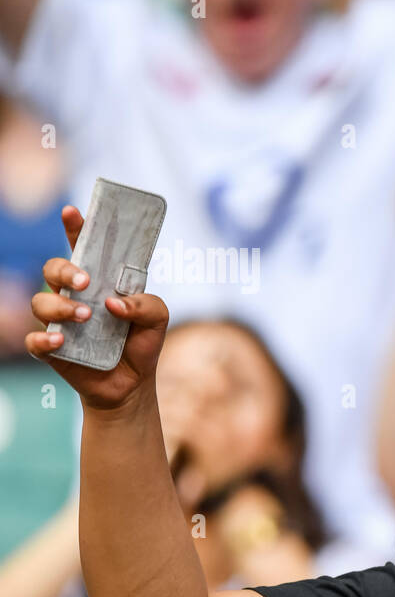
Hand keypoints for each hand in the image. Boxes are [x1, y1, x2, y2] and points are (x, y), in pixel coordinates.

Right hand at [25, 206, 169, 412]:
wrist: (133, 384)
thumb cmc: (141, 343)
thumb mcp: (158, 319)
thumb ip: (147, 304)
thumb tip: (115, 303)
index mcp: (98, 282)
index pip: (81, 248)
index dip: (75, 227)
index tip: (73, 212)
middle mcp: (74, 296)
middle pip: (52, 269)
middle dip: (64, 269)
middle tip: (85, 281)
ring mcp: (59, 321)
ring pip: (41, 301)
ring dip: (61, 306)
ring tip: (86, 317)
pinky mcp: (52, 349)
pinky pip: (35, 339)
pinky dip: (43, 339)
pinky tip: (59, 340)